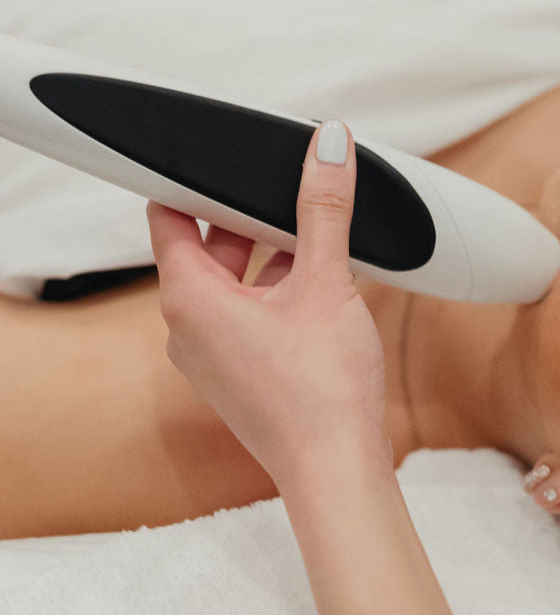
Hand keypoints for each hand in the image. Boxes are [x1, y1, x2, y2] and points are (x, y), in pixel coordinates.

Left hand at [146, 121, 390, 486]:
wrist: (336, 467)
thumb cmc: (321, 388)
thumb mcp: (326, 282)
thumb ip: (325, 209)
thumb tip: (328, 147)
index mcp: (188, 298)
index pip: (168, 215)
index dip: (194, 181)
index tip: (229, 159)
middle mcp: (188, 327)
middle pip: (207, 246)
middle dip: (249, 217)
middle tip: (292, 192)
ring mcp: (213, 354)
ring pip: (233, 282)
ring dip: (270, 257)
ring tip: (318, 240)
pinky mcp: (241, 373)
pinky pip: (248, 314)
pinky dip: (278, 293)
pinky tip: (322, 287)